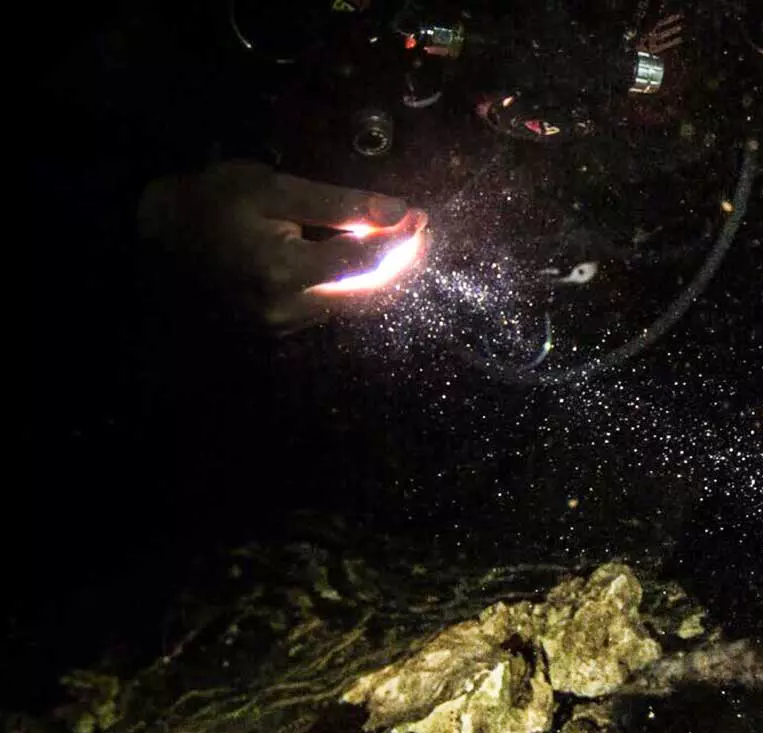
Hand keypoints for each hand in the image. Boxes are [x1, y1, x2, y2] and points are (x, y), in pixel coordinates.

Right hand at [138, 161, 426, 330]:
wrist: (155, 236)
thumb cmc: (212, 201)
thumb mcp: (272, 188)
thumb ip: (338, 203)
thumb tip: (400, 211)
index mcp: (284, 272)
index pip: (365, 260)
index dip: (400, 238)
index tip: (421, 217)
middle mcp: (288, 308)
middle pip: (370, 294)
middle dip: (403, 263)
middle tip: (421, 233)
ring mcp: (283, 325)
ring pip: (355, 306)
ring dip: (384, 277)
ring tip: (401, 243)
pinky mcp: (279, 329)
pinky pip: (333, 309)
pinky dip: (356, 286)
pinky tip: (364, 262)